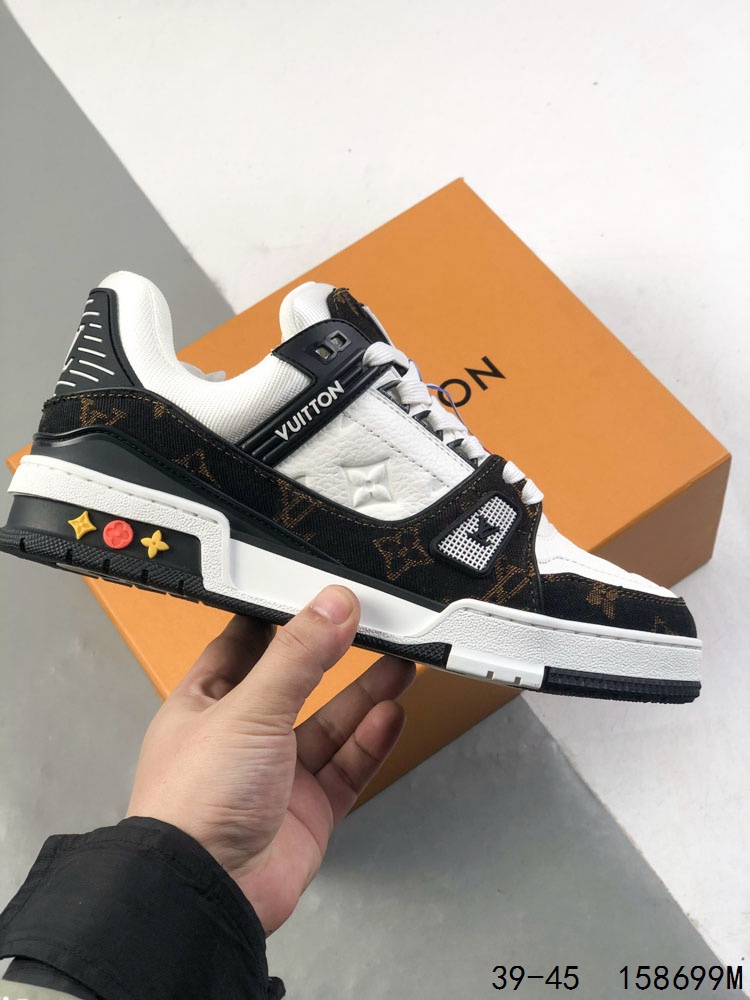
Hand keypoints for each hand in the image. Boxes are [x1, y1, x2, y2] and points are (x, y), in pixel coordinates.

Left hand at [126, 585, 414, 932]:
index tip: (315, 595)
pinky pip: (348, 767)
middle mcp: (241, 737)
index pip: (244, 646)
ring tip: (400, 664)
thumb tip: (332, 607)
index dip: (279, 618)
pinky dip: (371, 741)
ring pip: (330, 725)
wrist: (206, 895)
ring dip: (364, 695)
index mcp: (206, 704)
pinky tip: (390, 715)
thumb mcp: (248, 710)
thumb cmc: (194, 804)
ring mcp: (276, 776)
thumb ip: (297, 657)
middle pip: (297, 683)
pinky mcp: (308, 811)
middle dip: (334, 656)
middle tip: (372, 628)